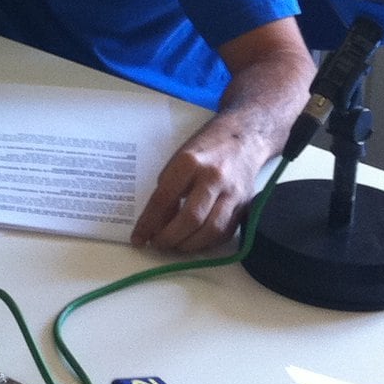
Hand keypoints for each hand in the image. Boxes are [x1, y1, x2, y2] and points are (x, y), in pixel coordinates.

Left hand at [130, 117, 274, 252]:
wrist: (244, 138)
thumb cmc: (205, 148)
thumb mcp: (178, 160)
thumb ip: (167, 190)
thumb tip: (155, 223)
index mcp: (190, 163)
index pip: (164, 199)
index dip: (149, 223)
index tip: (138, 238)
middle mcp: (214, 178)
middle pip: (190, 219)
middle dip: (169, 238)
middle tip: (157, 244)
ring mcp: (233, 194)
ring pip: (211, 231)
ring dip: (188, 245)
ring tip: (174, 245)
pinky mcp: (245, 206)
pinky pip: (225, 233)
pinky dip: (206, 243)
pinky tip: (194, 241)